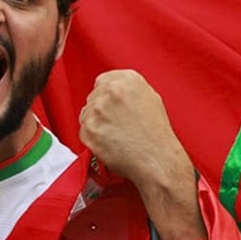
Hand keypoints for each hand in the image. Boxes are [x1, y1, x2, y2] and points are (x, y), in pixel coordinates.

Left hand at [79, 70, 191, 192]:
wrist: (157, 159)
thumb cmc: (156, 134)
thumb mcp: (150, 99)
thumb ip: (127, 90)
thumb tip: (111, 89)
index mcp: (128, 80)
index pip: (103, 81)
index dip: (107, 97)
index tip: (113, 106)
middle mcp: (111, 91)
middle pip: (93, 98)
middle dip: (101, 111)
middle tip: (118, 124)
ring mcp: (97, 109)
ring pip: (86, 114)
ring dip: (96, 124)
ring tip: (117, 135)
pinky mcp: (89, 128)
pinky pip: (83, 131)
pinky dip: (93, 138)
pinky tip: (110, 143)